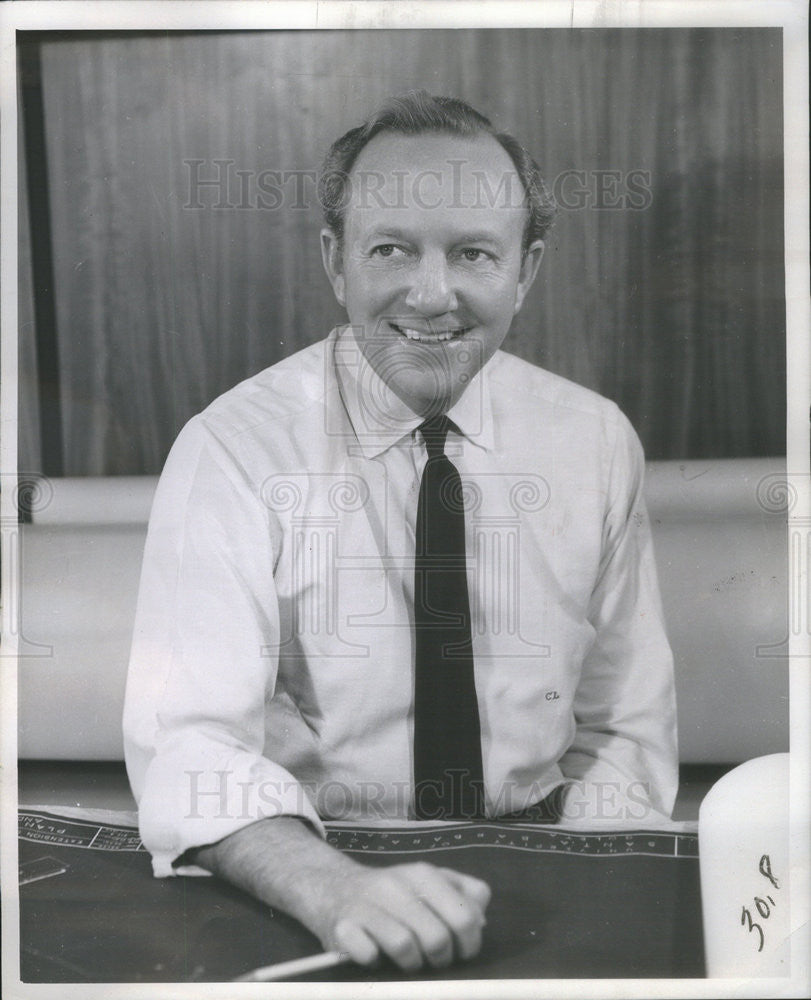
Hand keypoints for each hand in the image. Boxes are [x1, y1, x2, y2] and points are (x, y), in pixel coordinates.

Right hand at [189, 816, 489, 972]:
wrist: (333, 886)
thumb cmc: (391, 891)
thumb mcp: (429, 881)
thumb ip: (463, 892)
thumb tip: (481, 918)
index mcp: (423, 874)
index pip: (464, 916)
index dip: (469, 942)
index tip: (462, 950)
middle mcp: (395, 885)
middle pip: (437, 937)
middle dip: (442, 958)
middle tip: (435, 959)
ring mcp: (366, 905)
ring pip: (405, 947)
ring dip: (412, 964)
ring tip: (408, 960)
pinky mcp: (341, 927)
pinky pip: (368, 954)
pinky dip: (375, 960)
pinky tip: (375, 953)